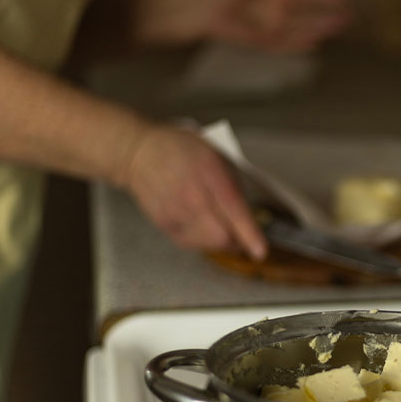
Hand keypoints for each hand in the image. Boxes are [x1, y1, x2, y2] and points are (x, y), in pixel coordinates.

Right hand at [121, 124, 266, 259]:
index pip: (234, 210)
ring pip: (209, 244)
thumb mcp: (217, 154)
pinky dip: (204, 241)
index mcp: (210, 172)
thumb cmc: (183, 150)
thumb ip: (235, 185)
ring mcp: (176, 212)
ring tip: (223, 227)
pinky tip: (204, 226)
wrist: (140, 153)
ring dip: (222, 241)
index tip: (260, 251)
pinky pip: (193, 244)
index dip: (249, 234)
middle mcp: (192, 195)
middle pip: (223, 236)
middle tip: (244, 235)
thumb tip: (249, 216)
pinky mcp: (165, 224)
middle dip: (239, 240)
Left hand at [197, 0, 351, 51]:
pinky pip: (286, 46)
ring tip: (339, 27)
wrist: (204, 7)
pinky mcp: (263, 43)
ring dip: (321, 30)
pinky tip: (315, 45)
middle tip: (350, 17)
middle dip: (330, 18)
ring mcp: (273, 30)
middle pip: (310, 17)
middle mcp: (279, 15)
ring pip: (302, 31)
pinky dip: (300, 46)